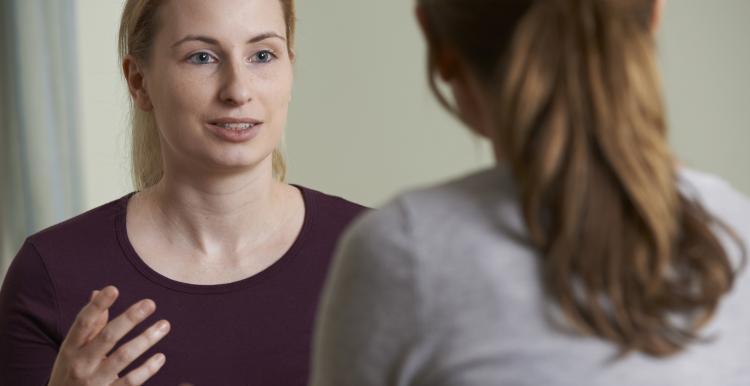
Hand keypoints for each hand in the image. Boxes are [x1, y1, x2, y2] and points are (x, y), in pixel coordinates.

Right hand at [48, 286, 170, 385]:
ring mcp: (94, 382)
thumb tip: (97, 292)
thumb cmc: (71, 373)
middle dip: (130, 319)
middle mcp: (80, 364)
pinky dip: (147, 369)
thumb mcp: (72, 351)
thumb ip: (89, 325)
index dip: (97, 306)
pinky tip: (160, 357)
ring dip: (146, 339)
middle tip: (150, 303)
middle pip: (107, 337)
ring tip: (164, 325)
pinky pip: (131, 381)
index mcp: (70, 349)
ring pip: (123, 357)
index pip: (83, 323)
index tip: (113, 289)